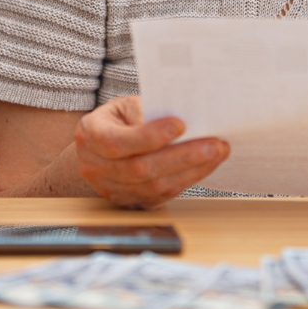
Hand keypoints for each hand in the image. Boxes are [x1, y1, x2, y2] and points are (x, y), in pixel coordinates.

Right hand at [72, 96, 228, 208]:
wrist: (97, 148)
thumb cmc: (117, 120)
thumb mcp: (123, 106)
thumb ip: (144, 111)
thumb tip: (180, 120)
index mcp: (90, 135)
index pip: (119, 142)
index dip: (150, 136)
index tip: (181, 124)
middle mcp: (95, 167)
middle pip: (141, 168)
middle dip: (183, 156)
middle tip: (215, 144)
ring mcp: (111, 190)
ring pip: (154, 186)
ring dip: (191, 170)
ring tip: (217, 153)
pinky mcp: (130, 203)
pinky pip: (161, 196)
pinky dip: (186, 180)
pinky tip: (205, 166)